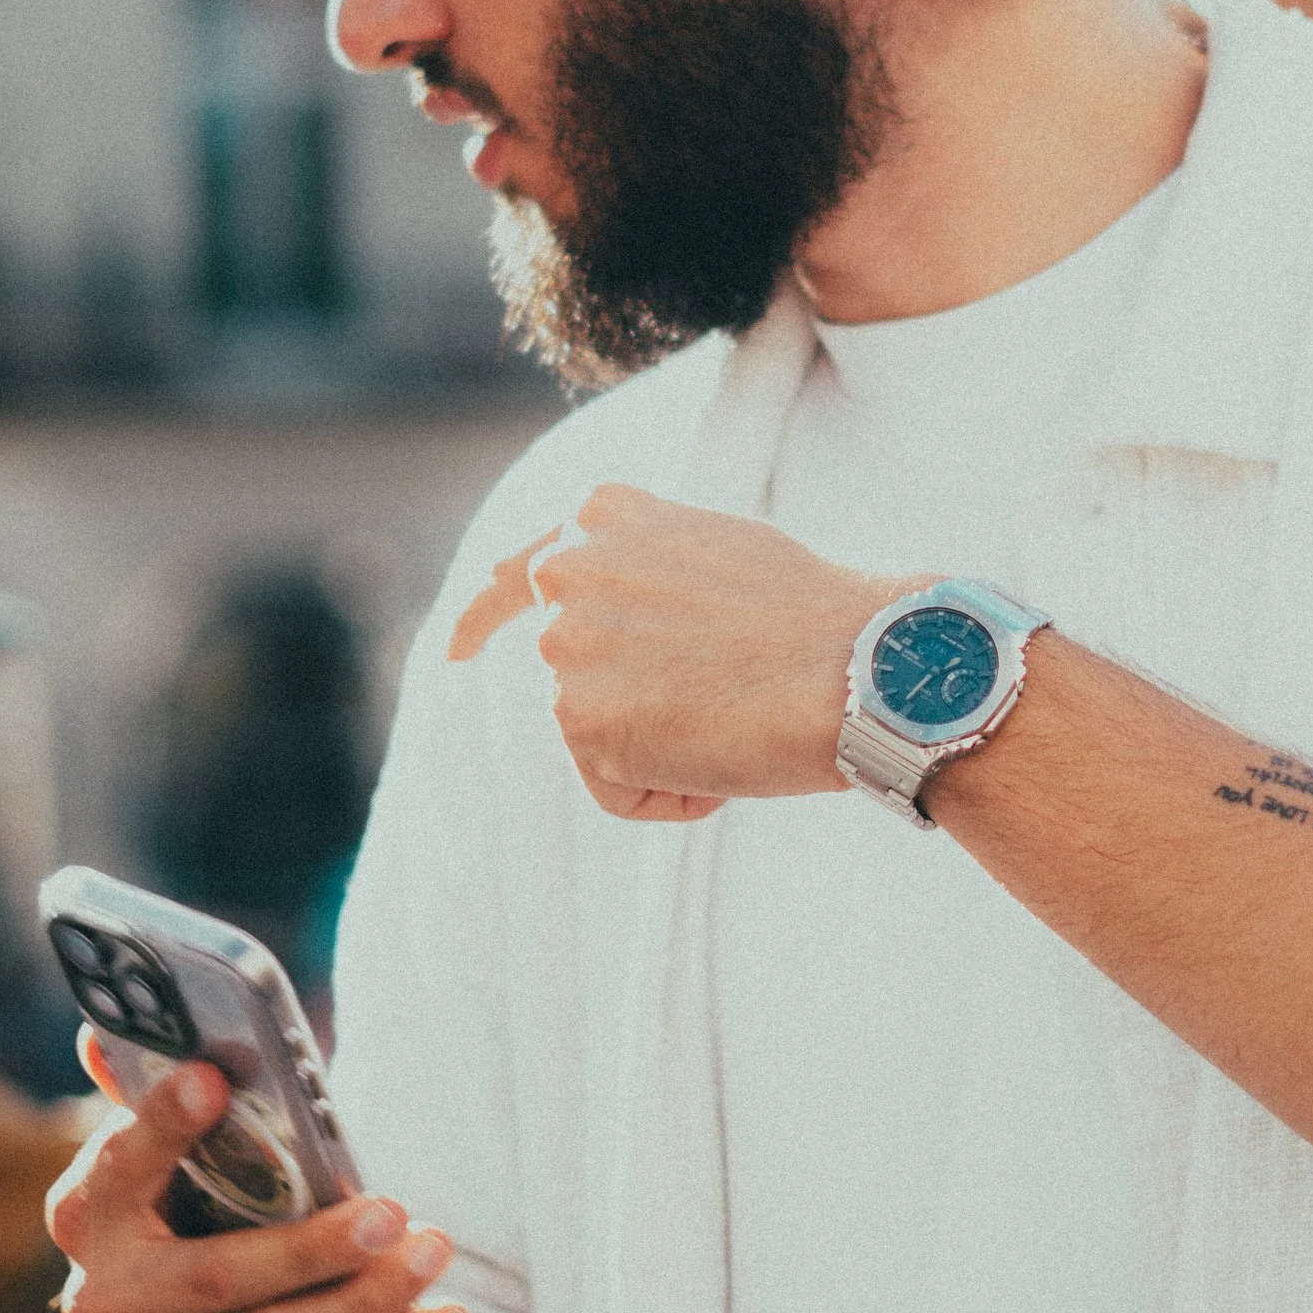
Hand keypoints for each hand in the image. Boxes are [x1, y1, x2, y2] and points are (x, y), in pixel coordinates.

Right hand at [45, 1058, 469, 1312]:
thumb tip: (102, 1035)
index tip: (214, 1079)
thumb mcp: (172, 1153)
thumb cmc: (192, 1208)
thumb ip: (152, 1096)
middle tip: (391, 1211)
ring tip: (435, 1250)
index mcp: (88, 1212)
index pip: (116, 1166)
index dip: (159, 1128)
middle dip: (309, 1249)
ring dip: (367, 1301)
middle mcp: (106, 1301)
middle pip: (216, 1279)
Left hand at [516, 486, 896, 821]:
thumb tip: (604, 614)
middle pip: (569, 673)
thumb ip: (644, 564)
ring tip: (737, 718)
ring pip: (597, 733)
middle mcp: (565, 570)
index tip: (454, 653)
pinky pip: (616, 789)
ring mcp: (563, 644)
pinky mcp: (577, 718)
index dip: (482, 620)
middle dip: (625, 707)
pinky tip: (724, 758)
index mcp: (598, 517)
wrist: (858, 664)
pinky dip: (671, 794)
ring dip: (664, 748)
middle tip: (710, 710)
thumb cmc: (815, 615)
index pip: (518, 572)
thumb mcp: (714, 547)